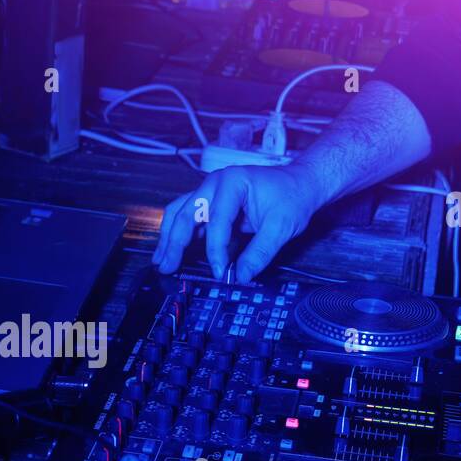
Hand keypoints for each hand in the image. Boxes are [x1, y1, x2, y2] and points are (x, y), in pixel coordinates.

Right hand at [152, 164, 323, 282]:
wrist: (300, 183)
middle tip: (167, 267)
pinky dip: (178, 236)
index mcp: (232, 183)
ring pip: (179, 214)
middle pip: (186, 214)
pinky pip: (187, 217)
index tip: (220, 273)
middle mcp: (215, 183)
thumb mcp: (282, 227)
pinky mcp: (210, 202)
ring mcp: (209, 191)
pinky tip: (172, 253)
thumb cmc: (292, 197)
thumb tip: (241, 277)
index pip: (217, 221)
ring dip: (168, 238)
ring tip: (161, 261)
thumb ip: (260, 253)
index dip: (216, 250)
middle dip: (174, 243)